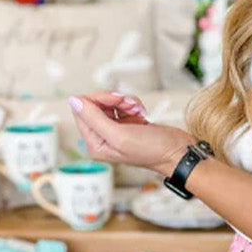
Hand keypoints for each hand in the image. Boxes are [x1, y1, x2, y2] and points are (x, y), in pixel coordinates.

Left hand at [68, 93, 191, 177]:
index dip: (98, 99)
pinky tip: (142, 113)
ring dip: (125, 101)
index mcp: (95, 144)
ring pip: (110, 102)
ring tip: (138, 111)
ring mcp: (115, 129)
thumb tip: (73, 101)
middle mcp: (102, 137)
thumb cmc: (152, 150)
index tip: (116, 101)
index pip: (82, 110)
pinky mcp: (127, 123)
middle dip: (113, 100)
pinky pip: (122, 104)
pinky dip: (133, 104)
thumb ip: (94, 118)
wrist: (177, 152)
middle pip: (95, 104)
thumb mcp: (119, 135)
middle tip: (129, 105)